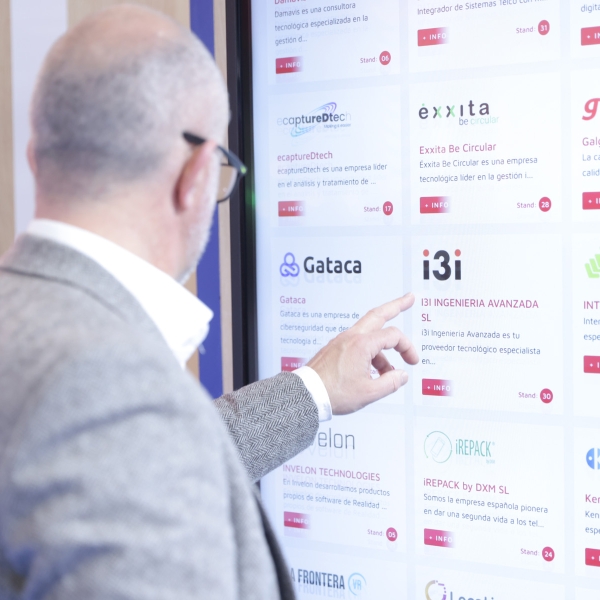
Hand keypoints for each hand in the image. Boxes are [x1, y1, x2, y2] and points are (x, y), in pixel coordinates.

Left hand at [306, 293, 418, 414]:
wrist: (306, 394)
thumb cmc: (333, 393)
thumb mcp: (369, 392)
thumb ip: (390, 382)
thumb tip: (401, 375)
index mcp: (362, 345)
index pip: (393, 336)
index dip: (407, 347)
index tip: (411, 361)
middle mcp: (351, 337)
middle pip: (378, 314)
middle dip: (396, 306)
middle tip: (408, 299)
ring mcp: (341, 341)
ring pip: (368, 333)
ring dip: (382, 347)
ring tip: (387, 370)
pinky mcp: (335, 348)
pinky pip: (357, 343)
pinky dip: (368, 352)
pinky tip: (370, 370)